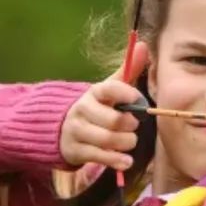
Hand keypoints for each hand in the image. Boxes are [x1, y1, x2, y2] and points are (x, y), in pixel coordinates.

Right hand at [59, 41, 147, 171]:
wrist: (61, 127)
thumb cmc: (96, 107)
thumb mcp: (109, 89)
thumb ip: (128, 70)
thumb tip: (144, 45)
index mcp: (94, 93)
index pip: (109, 89)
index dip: (125, 94)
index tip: (138, 99)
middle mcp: (83, 110)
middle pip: (112, 120)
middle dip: (129, 125)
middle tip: (134, 125)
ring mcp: (77, 131)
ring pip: (107, 140)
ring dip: (126, 143)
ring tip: (130, 142)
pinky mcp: (76, 151)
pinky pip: (100, 157)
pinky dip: (116, 160)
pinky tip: (126, 161)